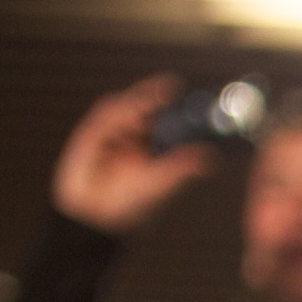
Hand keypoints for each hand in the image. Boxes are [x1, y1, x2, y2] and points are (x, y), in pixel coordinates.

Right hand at [54, 83, 217, 236]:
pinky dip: (118, 114)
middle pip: (144, 107)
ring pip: (125, 108)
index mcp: (154, 146)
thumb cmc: (130, 205)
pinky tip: (132, 114)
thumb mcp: (160, 184)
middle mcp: (133, 137)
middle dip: (155, 94)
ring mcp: (112, 134)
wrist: (95, 217)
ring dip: (138, 102)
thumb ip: (180, 167)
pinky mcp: (91, 135)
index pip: (165, 119)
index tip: (190, 95)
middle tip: (170, 85)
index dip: (175, 105)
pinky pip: (105, 118)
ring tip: (154, 98)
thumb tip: (210, 156)